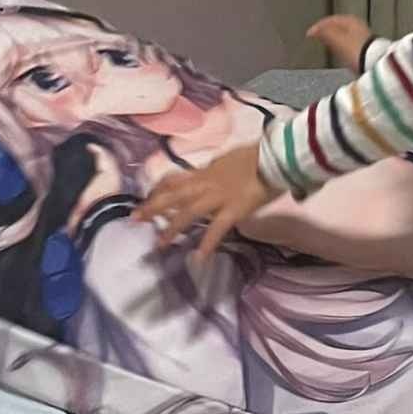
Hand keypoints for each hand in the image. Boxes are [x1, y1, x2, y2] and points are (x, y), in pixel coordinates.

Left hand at [137, 143, 277, 261]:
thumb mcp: (233, 158)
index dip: (160, 189)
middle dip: (153, 206)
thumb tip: (216, 171)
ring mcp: (220, 196)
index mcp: (208, 170)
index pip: (177, 178)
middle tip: (135, 218)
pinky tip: (198, 259)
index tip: (148, 197)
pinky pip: (217, 228)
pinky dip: (207, 244)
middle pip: (174, 194)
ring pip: (188, 212)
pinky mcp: (235, 209)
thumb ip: (221, 168)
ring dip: (172, 228)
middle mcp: (208, 182)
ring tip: (159, 244)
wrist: (278, 155)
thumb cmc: (261, 155)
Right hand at [307, 14, 371, 71]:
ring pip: (344, 35)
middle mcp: (358, 26)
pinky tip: (340, 52)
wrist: (374, 63)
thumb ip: (324, 32)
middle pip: (339, 26)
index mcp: (351, 20)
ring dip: (334, 38)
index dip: (318, 26)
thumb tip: (314, 30)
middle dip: (327, 31)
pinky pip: (350, 44)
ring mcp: (363, 38)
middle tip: (318, 35)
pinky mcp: (366, 49)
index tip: (310, 32)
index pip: (331, 20)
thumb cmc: (356, 50)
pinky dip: (342, 46)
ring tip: (327, 43)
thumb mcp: (336, 39)